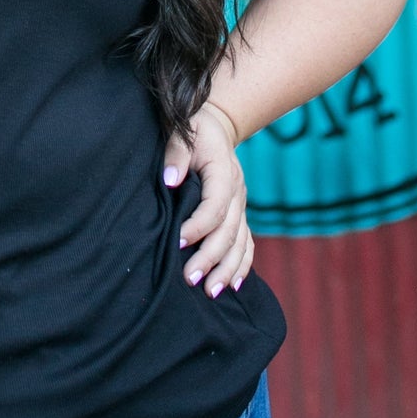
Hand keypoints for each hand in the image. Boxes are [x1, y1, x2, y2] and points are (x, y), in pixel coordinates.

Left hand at [162, 98, 253, 298]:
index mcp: (224, 172)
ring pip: (240, 243)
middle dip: (211, 258)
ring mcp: (241, 205)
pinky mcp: (239, 214)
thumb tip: (170, 179)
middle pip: (228, 231)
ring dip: (227, 269)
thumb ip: (176, 153)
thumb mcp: (183, 129)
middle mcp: (237, 193)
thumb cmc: (193, 128)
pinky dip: (242, 265)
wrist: (216, 126)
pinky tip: (232, 285)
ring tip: (210, 292)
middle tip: (190, 279)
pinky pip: (247, 243)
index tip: (178, 241)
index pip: (215, 206)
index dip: (198, 226)